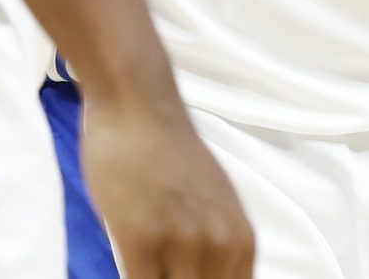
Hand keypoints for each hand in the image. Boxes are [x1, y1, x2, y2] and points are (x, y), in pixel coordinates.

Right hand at [79, 85, 254, 278]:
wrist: (137, 106)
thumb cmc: (169, 155)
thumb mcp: (215, 205)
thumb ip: (217, 248)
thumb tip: (208, 275)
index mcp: (240, 242)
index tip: (180, 275)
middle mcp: (219, 244)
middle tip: (159, 269)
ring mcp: (181, 242)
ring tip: (142, 262)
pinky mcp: (142, 238)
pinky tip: (127, 263)